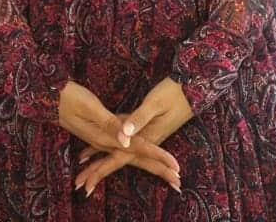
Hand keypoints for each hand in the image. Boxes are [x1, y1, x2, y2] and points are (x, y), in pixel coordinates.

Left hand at [74, 77, 193, 196]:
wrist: (192, 87)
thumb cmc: (173, 93)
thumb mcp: (154, 103)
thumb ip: (138, 119)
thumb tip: (123, 136)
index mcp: (145, 137)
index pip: (119, 158)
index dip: (102, 170)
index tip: (89, 188)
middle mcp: (144, 140)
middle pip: (119, 160)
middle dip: (100, 173)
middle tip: (82, 189)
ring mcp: (146, 135)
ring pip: (121, 153)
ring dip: (104, 165)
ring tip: (87, 176)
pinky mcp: (146, 127)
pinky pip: (126, 142)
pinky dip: (112, 148)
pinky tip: (101, 148)